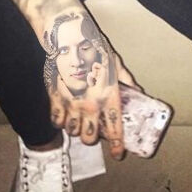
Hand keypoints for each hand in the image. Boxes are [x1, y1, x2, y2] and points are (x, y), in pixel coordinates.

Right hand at [43, 10, 136, 156]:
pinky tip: (64, 113)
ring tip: (79, 120)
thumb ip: (125, 80)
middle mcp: (90, 104)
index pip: (114, 128)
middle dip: (92, 138)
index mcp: (108, 95)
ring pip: (73, 131)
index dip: (117, 145)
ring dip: (76, 129)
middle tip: (93, 130)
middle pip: (89, 138)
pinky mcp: (55, 98)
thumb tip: (136, 91)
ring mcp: (71, 103)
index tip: (118, 153)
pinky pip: (56, 121)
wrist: (69, 38)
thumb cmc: (95, 47)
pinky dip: (60, 121)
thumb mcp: (115, 62)